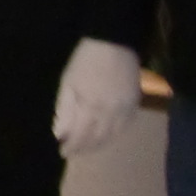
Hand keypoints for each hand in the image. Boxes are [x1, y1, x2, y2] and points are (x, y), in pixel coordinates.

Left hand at [52, 38, 144, 158]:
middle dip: (84, 149)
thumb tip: (59, 133)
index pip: (80, 137)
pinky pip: (125, 126)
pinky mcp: (135, 104)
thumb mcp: (68, 82)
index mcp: (91, 107)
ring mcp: (125, 110)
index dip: (71, 147)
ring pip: (112, 136)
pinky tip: (106, 135)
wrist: (114, 43)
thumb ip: (64, 110)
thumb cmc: (85, 60)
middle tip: (73, 152)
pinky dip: (114, 134)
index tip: (62, 152)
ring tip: (87, 147)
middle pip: (97, 139)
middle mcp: (110, 114)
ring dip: (99, 145)